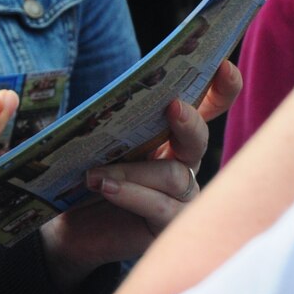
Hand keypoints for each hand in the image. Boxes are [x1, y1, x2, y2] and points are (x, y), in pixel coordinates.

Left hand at [39, 61, 239, 285]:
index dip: (221, 88)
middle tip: (173, 107)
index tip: (224, 65)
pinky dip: (132, 194)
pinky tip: (106, 188)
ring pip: (174, 174)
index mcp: (170, 136)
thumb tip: (110, 95)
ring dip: (132, 170)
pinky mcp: (170, 225)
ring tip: (95, 175)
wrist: (69, 228)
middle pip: (198, 138)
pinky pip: (161, 206)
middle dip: (190, 121)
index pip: (205, 108)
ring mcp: (182, 197)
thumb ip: (111, 121)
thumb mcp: (97, 144)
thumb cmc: (87, 178)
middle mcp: (184, 164)